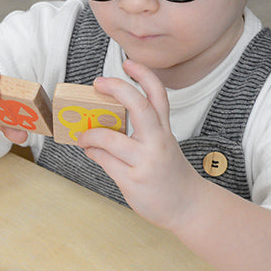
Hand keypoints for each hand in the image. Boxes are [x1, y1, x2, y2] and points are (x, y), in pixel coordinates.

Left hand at [77, 59, 202, 230]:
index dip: (144, 76)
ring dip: (90, 135)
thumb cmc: (169, 175)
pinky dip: (93, 153)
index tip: (129, 63)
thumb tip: (104, 122)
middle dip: (117, 89)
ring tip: (82, 136)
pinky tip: (90, 152)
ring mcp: (145, 162)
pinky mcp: (133, 180)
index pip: (158, 96)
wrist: (187, 207)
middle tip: (98, 83)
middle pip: (139, 107)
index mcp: (164, 131)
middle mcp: (157, 143)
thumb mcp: (162, 147)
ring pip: (111, 139)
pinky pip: (105, 161)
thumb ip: (140, 133)